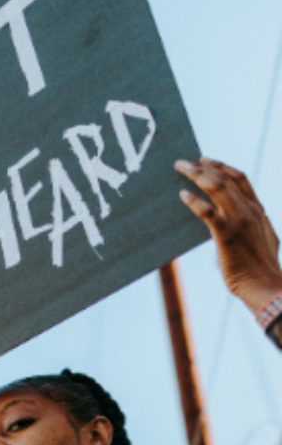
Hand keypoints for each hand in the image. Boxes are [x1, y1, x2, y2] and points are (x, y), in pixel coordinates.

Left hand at [176, 158, 281, 314]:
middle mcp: (250, 210)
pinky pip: (207, 212)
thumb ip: (250, 226)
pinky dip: (194, 201)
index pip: (240, 179)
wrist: (264, 284)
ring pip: (217, 188)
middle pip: (225, 179)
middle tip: (184, 162)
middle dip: (203, 167)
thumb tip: (239, 225)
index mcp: (258, 209)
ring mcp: (239, 220)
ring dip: (197, 175)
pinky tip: (182, 195)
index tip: (206, 160)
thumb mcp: (262, 239)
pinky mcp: (227, 234)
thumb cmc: (260, 267)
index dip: (222, 166)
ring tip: (181, 169)